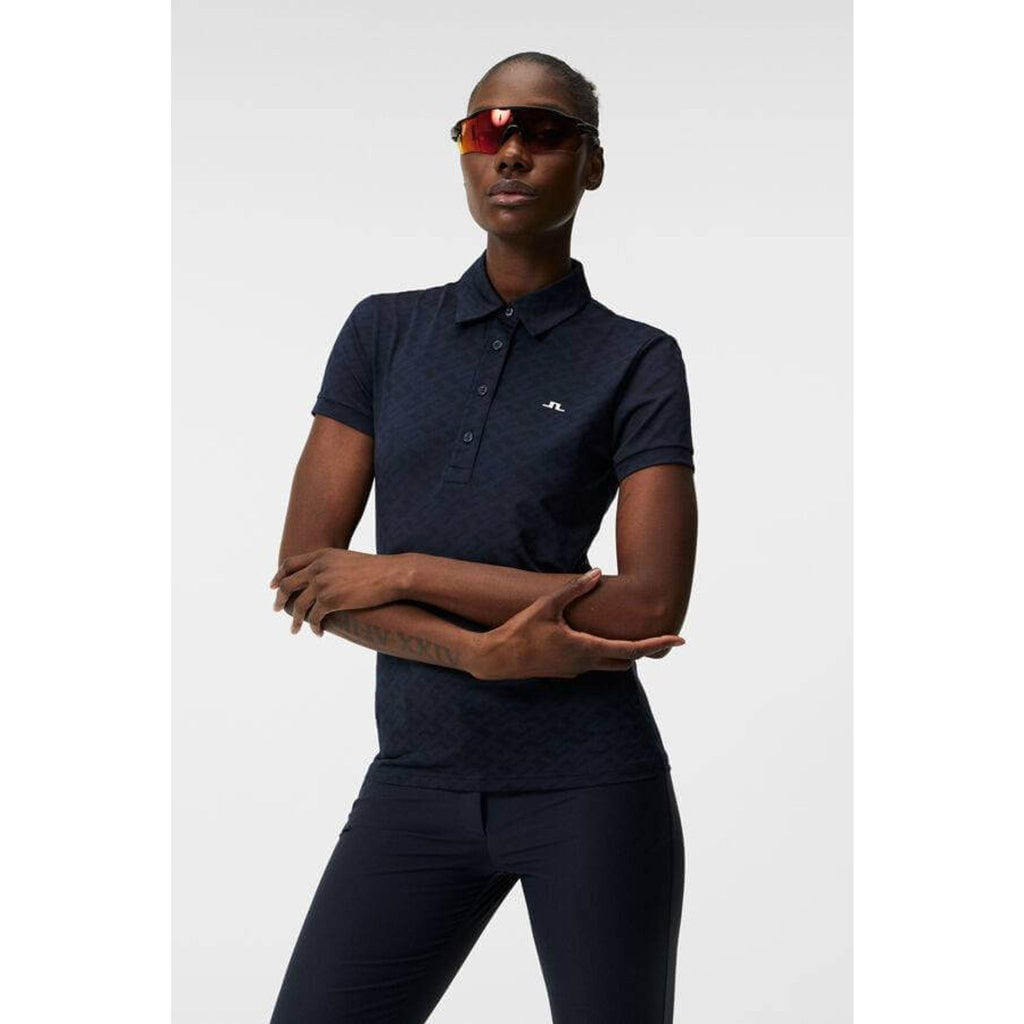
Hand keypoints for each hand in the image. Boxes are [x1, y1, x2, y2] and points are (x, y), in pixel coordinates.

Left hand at [270, 548, 406, 634]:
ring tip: (294, 630)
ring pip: (298, 605)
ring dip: (295, 620)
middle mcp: (317, 568)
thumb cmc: (375, 569)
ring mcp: (322, 583)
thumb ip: (329, 566)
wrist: (391, 574)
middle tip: (277, 609)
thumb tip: (320, 579)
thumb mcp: (346, 560)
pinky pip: (314, 617)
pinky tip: (318, 632)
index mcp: (320, 555)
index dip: (278, 576)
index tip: (273, 586)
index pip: (289, 564)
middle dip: (280, 600)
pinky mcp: (330, 600)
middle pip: (287, 585)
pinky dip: (314, 626)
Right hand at [468, 568, 684, 680]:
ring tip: (631, 634)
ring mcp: (574, 671)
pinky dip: (601, 653)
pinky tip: (593, 637)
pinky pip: (590, 663)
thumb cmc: (520, 630)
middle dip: (642, 648)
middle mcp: (584, 664)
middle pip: (625, 659)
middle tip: (657, 634)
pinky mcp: (563, 672)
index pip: (632, 649)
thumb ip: (574, 589)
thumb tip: (597, 573)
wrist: (496, 658)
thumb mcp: (547, 605)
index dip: (657, 644)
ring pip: (608, 664)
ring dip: (621, 651)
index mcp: (586, 648)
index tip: (679, 640)